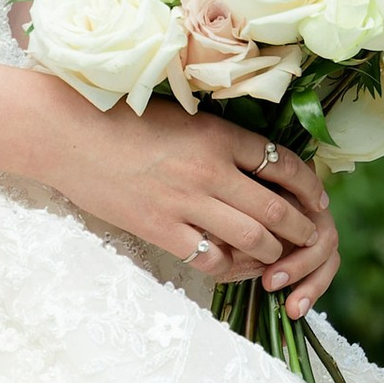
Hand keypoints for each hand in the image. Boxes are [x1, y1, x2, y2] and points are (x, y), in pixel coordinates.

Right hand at [40, 92, 339, 313]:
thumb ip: (214, 137)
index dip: (307, 185)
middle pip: (275, 208)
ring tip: (279, 256)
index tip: (317, 198)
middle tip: (310, 235)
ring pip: (252, 238)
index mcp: (216, 135)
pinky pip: (209, 258)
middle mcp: (209, 171)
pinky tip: (235, 267)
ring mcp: (185, 203)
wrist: (66, 133)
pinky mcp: (160, 230)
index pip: (281, 163)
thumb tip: (248, 159)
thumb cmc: (115, 116)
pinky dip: (231, 267)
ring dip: (273, 251)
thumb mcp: (178, 115)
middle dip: (301, 227)